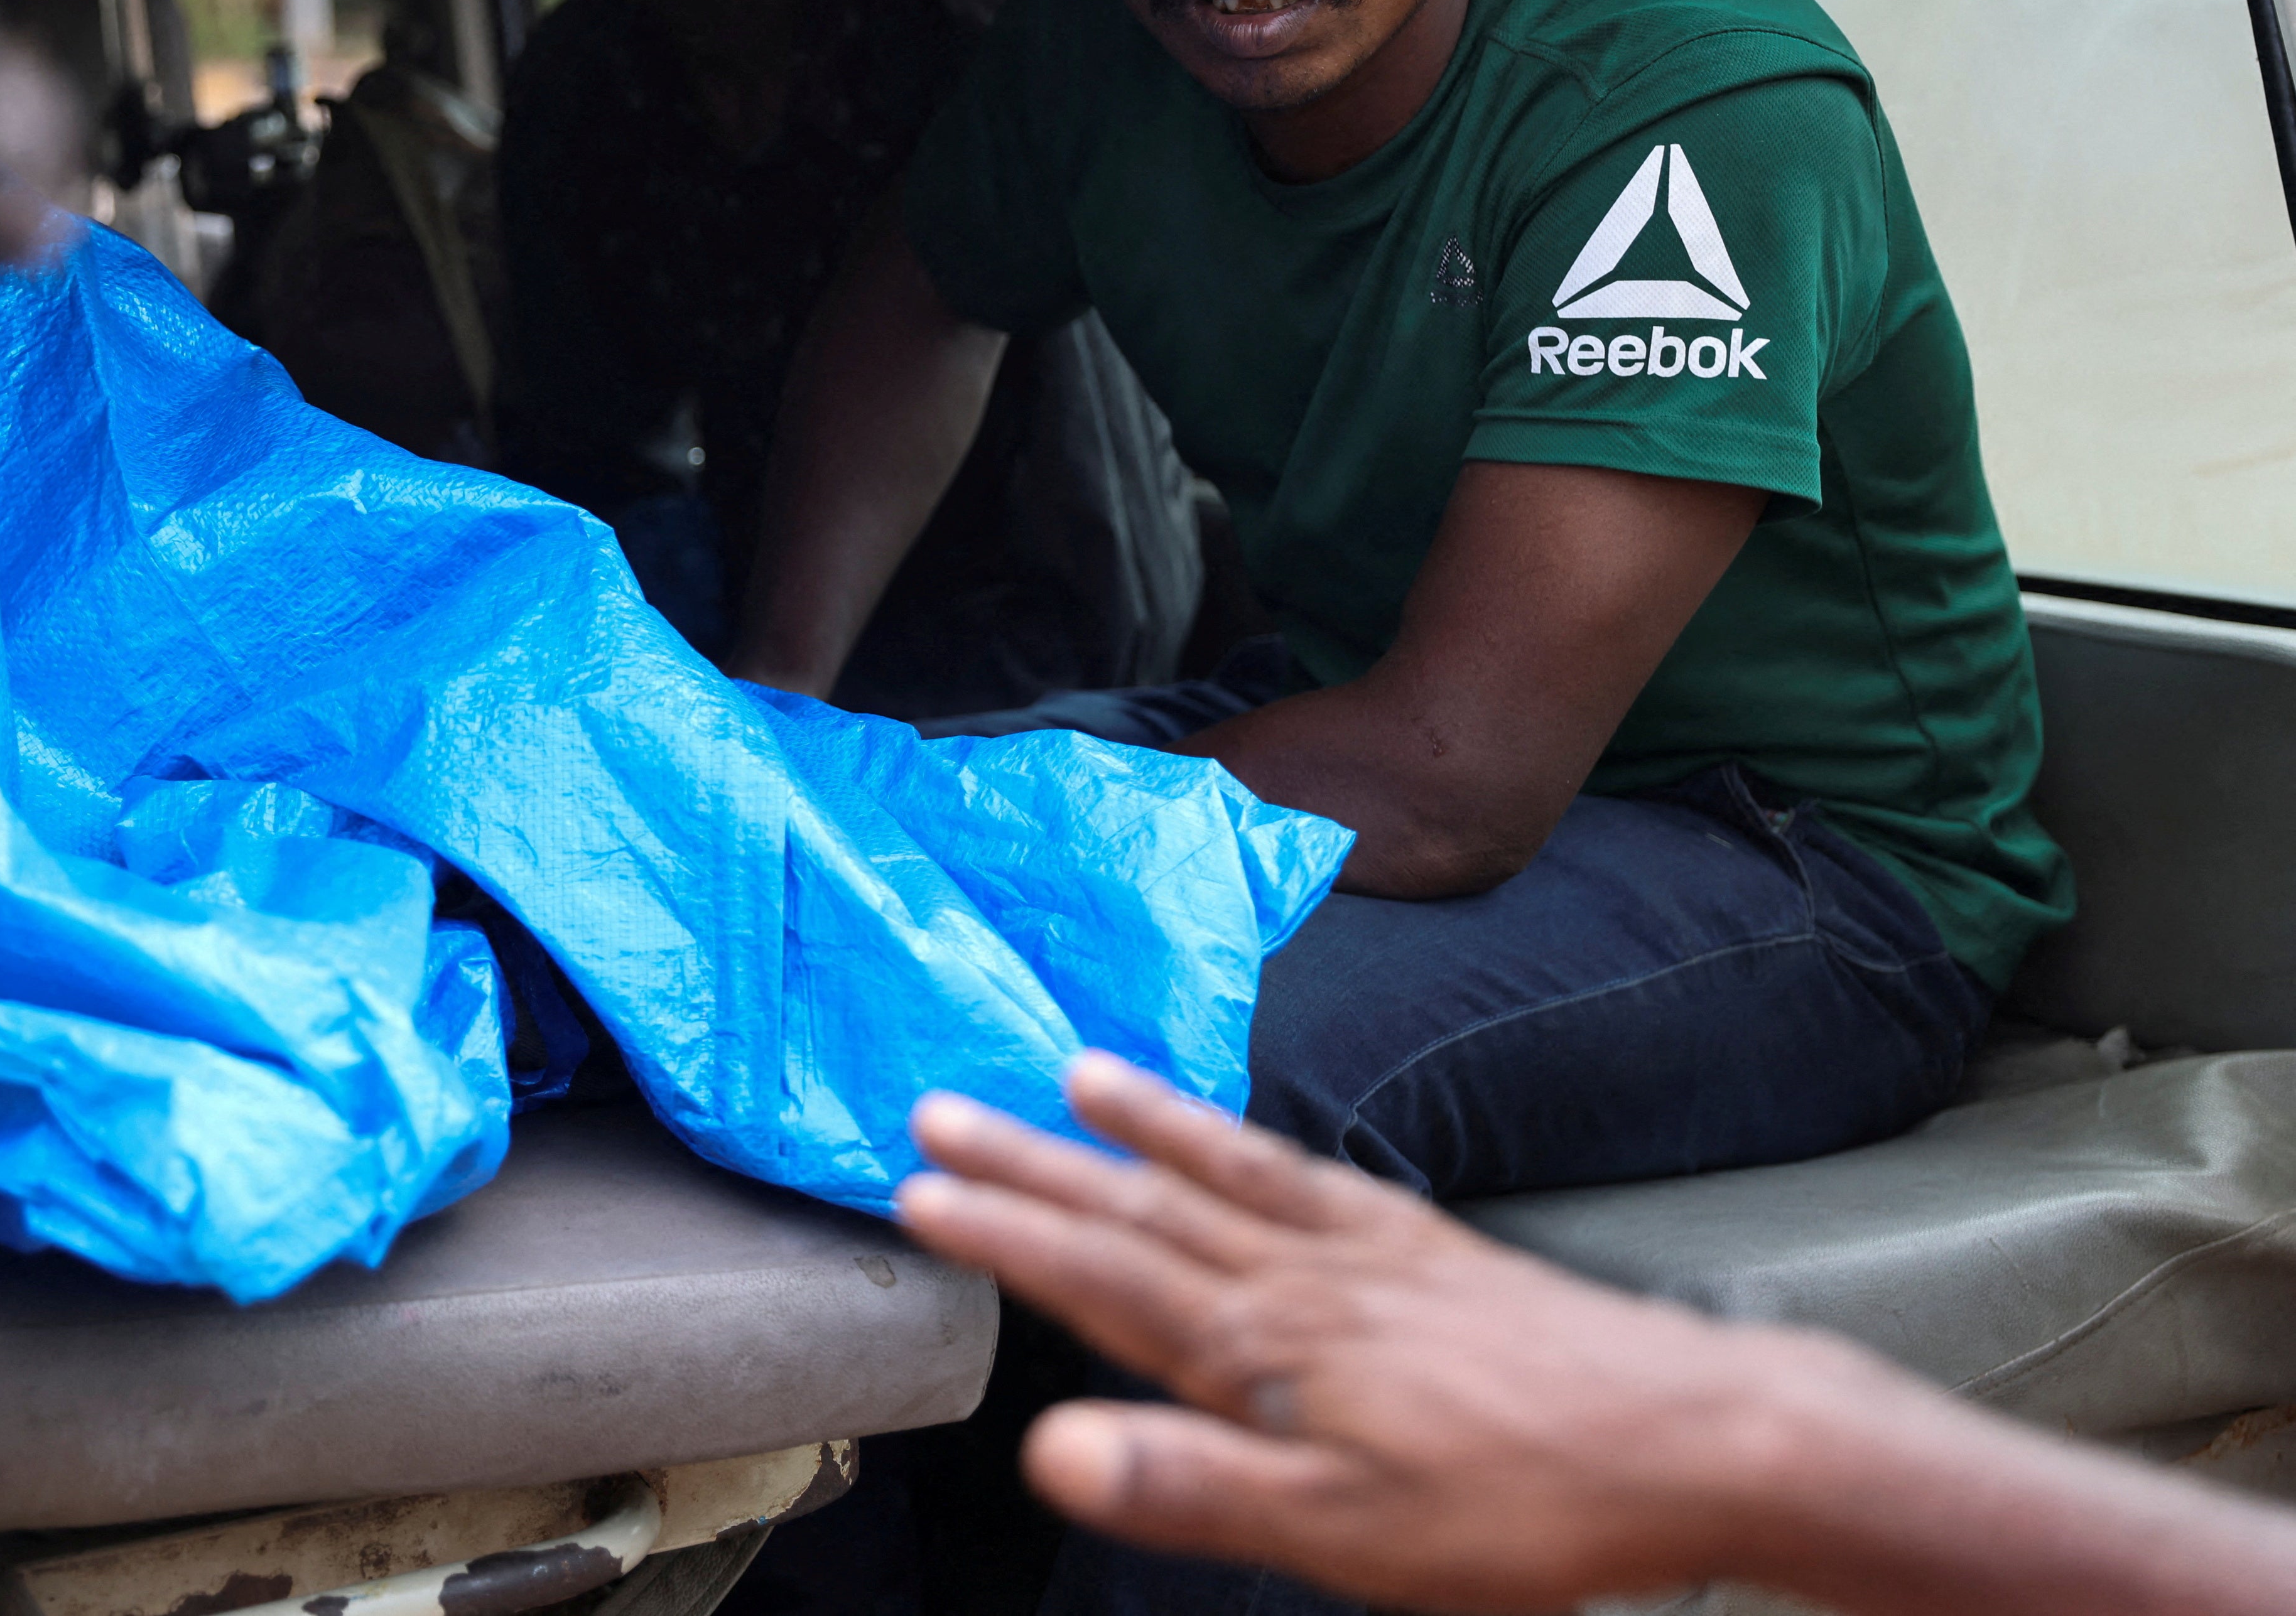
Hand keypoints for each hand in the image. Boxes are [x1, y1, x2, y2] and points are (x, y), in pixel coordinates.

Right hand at [896, 1054, 1852, 1612]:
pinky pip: (1313, 1176)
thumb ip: (1190, 1485)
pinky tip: (1238, 1140)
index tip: (915, 1188)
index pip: (1103, 1279)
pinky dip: (1251, 1146)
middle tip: (941, 1109)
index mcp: (1265, 1349)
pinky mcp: (1433, 1252)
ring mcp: (1371, 1253)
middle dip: (1035, 1163)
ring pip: (1223, 1176)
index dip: (1006, 1234)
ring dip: (1140, 1127)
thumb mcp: (1343, 1534)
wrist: (1694, 1436)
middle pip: (1142, 1209)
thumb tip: (1049, 1453)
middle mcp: (1304, 1278)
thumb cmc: (1518, 1507)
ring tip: (1072, 1074)